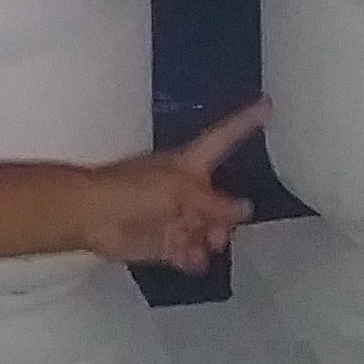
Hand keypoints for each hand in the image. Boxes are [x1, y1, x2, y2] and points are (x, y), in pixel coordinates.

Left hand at [68, 101, 266, 273]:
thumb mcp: (181, 190)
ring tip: (199, 245)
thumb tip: (244, 209)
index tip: (268, 103)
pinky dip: (193, 258)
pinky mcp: (167, 241)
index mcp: (191, 164)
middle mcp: (188, 188)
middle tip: (218, 232)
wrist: (95, 217)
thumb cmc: (134, 190)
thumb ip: (215, 203)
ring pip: (211, 230)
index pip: (225, 138)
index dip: (245, 122)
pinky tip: (189, 260)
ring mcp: (178, 215)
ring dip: (210, 241)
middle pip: (222, 201)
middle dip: (226, 218)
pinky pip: (191, 253)